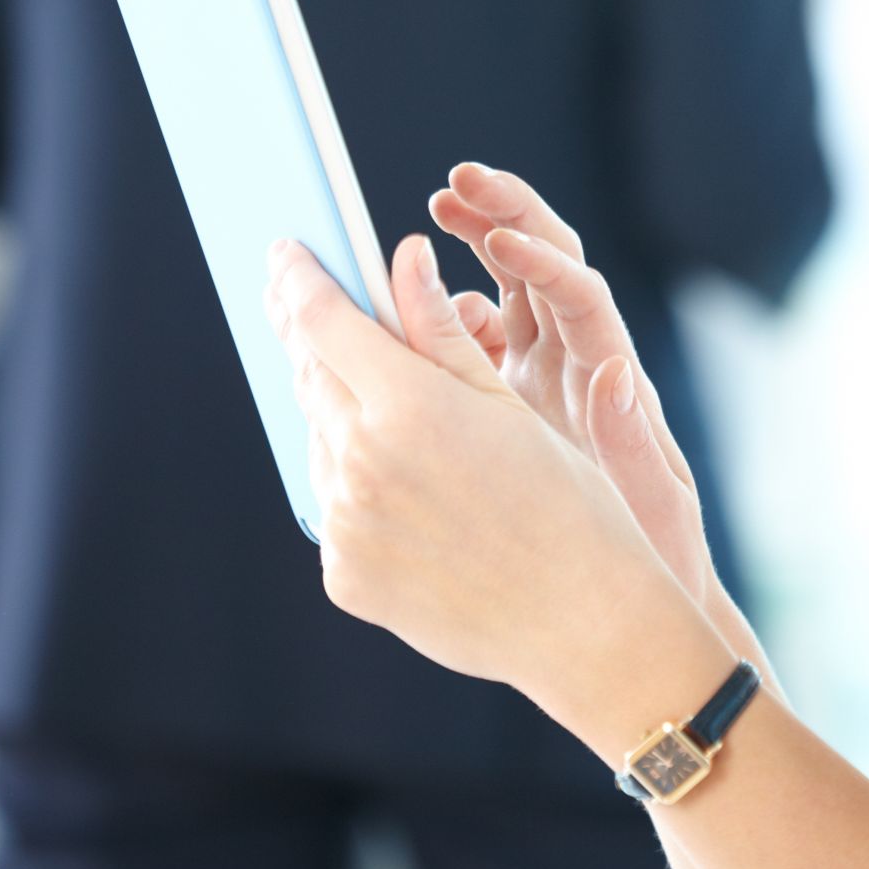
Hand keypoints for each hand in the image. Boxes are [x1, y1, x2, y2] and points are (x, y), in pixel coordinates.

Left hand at [263, 231, 696, 730]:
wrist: (583, 620)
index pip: (325, 320)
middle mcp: (361, 465)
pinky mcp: (345, 577)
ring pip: (317, 442)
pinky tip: (393, 475)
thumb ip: (439, 328)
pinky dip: (351, 481)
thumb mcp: (505, 400)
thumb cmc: (565, 497)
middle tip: (302, 300)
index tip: (285, 248)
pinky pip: (333, 508)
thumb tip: (401, 257)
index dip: (300, 278)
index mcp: (407, 407)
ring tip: (367, 392)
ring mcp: (347, 527)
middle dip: (307, 336)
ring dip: (334, 410)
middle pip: (310, 376)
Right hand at [427, 163, 718, 610]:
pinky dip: (445, 312)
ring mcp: (541, 372)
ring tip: (435, 209)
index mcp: (609, 376)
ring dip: (475, 242)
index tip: (498, 237)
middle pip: (544, 264)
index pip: (578, 294)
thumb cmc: (657, 548)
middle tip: (458, 182)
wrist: (632, 595)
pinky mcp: (507, 395)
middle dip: (502, 214)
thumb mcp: (648, 497)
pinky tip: (409, 310)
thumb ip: (626, 437)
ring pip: (506, 287)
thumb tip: (616, 372)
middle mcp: (577, 361)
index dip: (542, 258)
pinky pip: (475, 334)